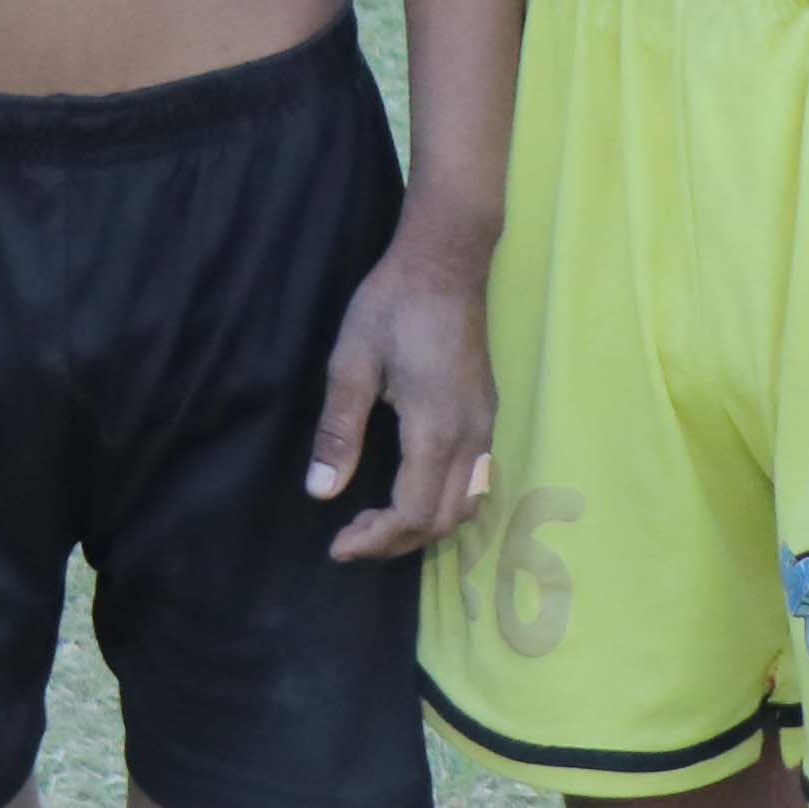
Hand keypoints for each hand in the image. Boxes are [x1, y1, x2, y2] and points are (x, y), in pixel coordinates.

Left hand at [307, 215, 496, 560]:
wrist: (446, 261)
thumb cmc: (393, 305)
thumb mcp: (351, 362)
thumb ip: (339, 431)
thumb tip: (321, 492)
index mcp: (435, 429)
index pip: (414, 513)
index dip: (377, 540)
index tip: (338, 546)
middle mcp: (471, 437)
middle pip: (444, 521)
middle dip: (397, 542)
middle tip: (351, 536)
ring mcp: (486, 426)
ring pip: (467, 507)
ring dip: (424, 526)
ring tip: (378, 522)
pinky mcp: (488, 414)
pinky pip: (476, 482)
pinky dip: (445, 505)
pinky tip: (412, 493)